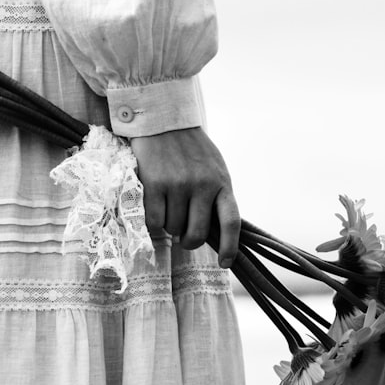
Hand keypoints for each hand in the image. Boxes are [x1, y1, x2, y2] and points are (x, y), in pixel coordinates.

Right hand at [129, 128, 239, 268]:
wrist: (163, 120)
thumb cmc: (190, 150)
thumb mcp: (213, 168)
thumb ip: (216, 195)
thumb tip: (216, 233)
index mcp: (222, 182)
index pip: (231, 222)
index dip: (230, 247)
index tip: (225, 264)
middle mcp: (202, 185)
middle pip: (197, 234)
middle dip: (189, 241)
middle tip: (183, 237)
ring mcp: (178, 184)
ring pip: (173, 229)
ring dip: (168, 226)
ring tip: (168, 209)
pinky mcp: (154, 183)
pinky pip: (154, 221)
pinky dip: (152, 223)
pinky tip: (153, 209)